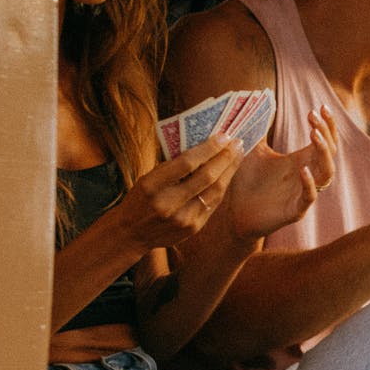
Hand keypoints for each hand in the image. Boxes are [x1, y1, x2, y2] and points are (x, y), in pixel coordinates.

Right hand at [109, 135, 241, 251]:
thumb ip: (172, 167)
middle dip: (225, 157)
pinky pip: (213, 203)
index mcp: (151, 185)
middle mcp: (167, 203)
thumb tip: (204, 146)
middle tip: (237, 142)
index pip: (186, 163)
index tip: (224, 136)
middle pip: (206, 177)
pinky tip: (228, 173)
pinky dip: (222, 186)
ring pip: (215, 191)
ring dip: (229, 171)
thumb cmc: (140, 198)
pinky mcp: (193, 228)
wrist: (132, 233)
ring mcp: (182, 218)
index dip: (209, 149)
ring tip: (237, 155)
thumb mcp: (147, 179)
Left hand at [220, 106, 339, 239]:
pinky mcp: (295, 210)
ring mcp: (303, 193)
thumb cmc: (246, 182)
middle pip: (331, 152)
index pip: (325, 140)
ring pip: (327, 173)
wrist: (234, 213)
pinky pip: (309, 197)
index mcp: (301, 160)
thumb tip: (258, 102)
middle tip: (313, 116)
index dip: (327, 124)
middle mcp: (307, 175)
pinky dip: (309, 183)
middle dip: (326, 132)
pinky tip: (303, 169)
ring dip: (324, 153)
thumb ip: (260, 129)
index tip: (319, 106)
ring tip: (314, 136)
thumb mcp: (253, 150)